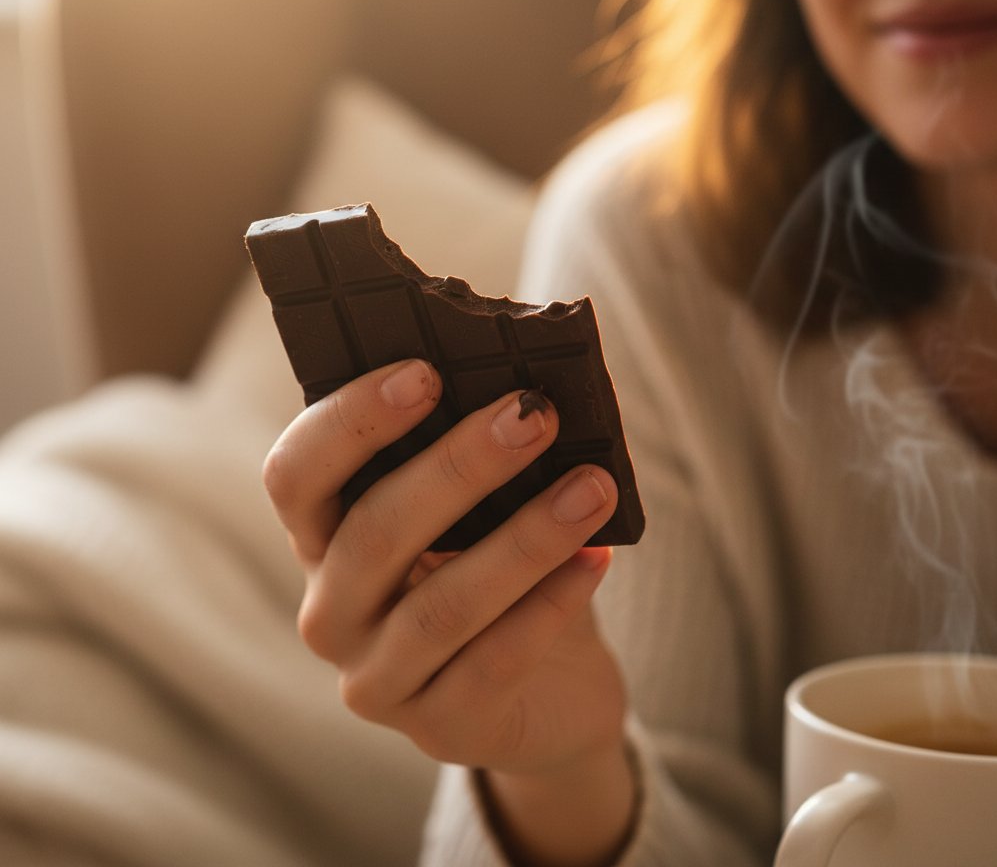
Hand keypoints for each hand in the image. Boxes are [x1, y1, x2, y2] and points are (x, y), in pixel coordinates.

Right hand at [262, 359, 626, 779]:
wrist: (548, 689)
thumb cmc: (500, 567)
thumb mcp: (476, 512)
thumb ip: (476, 457)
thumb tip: (524, 387)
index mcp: (321, 539)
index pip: (296, 475)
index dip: (352, 420)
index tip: (426, 371)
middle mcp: (331, 612)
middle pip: (374, 532)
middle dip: (460, 466)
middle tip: (534, 415)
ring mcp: (376, 680)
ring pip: (442, 605)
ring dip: (526, 537)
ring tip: (593, 485)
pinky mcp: (440, 729)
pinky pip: (496, 661)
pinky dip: (552, 603)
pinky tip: (597, 557)